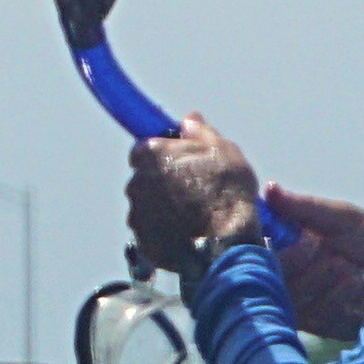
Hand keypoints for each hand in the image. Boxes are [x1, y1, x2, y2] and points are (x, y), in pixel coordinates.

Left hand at [127, 120, 265, 270]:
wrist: (225, 243)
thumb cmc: (227, 193)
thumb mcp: (225, 151)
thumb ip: (201, 132)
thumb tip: (190, 120)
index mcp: (152, 154)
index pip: (145, 147)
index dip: (165, 153)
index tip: (180, 159)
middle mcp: (136, 183)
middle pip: (145, 177)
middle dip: (164, 181)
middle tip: (195, 188)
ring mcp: (136, 214)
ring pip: (148, 206)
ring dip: (164, 207)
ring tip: (196, 214)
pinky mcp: (141, 240)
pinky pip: (151, 231)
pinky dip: (165, 230)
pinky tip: (189, 232)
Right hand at [266, 190, 363, 332]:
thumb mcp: (342, 218)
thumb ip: (304, 208)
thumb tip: (268, 190)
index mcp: (288, 250)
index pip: (257, 253)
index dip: (267, 246)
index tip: (295, 237)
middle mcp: (290, 278)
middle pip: (268, 279)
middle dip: (294, 262)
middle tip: (318, 246)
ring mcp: (304, 304)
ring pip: (289, 298)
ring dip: (317, 279)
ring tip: (345, 266)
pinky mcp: (322, 326)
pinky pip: (312, 317)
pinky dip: (333, 298)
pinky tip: (353, 286)